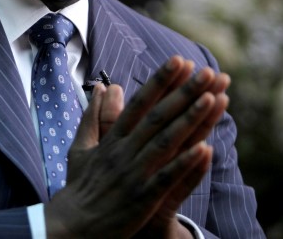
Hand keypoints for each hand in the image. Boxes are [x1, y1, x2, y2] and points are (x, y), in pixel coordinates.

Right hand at [44, 56, 229, 237]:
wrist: (70, 227)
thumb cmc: (79, 188)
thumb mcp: (81, 148)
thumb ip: (94, 117)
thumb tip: (104, 87)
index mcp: (112, 140)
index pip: (140, 103)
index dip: (160, 81)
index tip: (179, 61)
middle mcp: (124, 152)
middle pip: (158, 116)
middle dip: (184, 92)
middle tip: (208, 72)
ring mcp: (133, 174)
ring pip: (166, 142)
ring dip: (190, 119)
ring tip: (212, 98)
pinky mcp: (142, 199)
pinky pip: (167, 179)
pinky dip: (185, 164)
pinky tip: (206, 149)